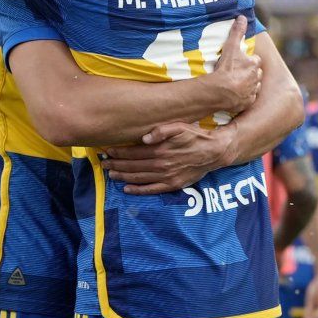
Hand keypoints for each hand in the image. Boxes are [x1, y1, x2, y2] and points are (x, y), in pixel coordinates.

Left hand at [101, 120, 237, 194]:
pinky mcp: (172, 185)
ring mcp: (166, 177)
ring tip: (110, 174)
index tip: (106, 150)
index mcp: (160, 150)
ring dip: (123, 177)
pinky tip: (127, 189)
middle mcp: (161, 165)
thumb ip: (162, 131)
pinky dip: (138, 190)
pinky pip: (152, 190)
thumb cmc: (195, 136)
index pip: (133, 152)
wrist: (214, 152)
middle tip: (103, 164)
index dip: (118, 152)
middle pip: (133, 166)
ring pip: (139, 178)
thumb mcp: (180, 126)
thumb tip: (144, 138)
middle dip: (116, 164)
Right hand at [205, 15, 261, 113]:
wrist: (220, 91)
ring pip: (254, 87)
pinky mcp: (246, 103)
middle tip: (238, 73)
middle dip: (250, 73)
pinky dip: (244, 97)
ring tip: (237, 84)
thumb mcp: (230, 46)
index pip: (255, 60)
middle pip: (256, 74)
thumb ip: (237, 32)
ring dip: (249, 85)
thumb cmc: (226, 68)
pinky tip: (236, 95)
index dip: (249, 60)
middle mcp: (256, 78)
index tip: (241, 61)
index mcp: (254, 64)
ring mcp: (252, 91)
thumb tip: (242, 16)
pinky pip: (248, 99)